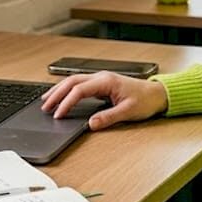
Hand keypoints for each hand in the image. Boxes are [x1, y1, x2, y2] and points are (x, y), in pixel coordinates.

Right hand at [41, 71, 167, 129]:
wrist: (157, 94)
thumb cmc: (145, 100)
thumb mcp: (128, 112)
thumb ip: (108, 117)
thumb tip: (91, 124)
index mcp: (106, 81)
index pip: (79, 90)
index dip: (66, 102)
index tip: (58, 114)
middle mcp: (101, 77)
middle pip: (72, 82)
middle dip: (56, 94)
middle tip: (44, 107)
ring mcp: (100, 79)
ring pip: (74, 81)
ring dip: (59, 90)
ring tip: (46, 101)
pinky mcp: (101, 84)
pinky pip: (80, 84)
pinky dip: (67, 90)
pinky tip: (61, 96)